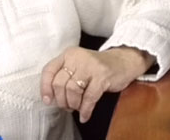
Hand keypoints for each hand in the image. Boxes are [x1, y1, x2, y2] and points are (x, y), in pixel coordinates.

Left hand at [41, 46, 155, 122]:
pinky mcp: (103, 76)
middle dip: (62, 101)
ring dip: (74, 105)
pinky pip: (89, 98)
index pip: (49, 70)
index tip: (48, 100)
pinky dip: (85, 110)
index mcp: (70, 54)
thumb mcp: (78, 65)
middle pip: (60, 84)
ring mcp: (91, 66)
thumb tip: (50, 98)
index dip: (45, 88)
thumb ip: (64, 76)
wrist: (124, 60)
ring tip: (78, 108)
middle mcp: (78, 57)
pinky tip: (85, 114)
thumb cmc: (98, 67)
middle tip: (68, 106)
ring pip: (72, 91)